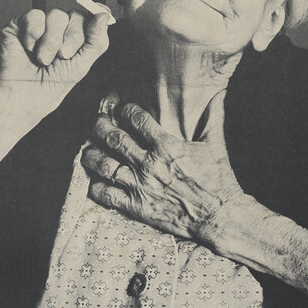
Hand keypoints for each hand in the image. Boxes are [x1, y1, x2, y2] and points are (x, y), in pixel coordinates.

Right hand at [0, 6, 110, 130]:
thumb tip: (104, 16)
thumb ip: (96, 42)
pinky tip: (29, 50)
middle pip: (77, 15)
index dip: (95, 19)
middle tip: (63, 57)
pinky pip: (35, 16)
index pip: (92, 17)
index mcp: (77, 38)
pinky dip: (33, 36)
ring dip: (51, 42)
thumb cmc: (50, 85)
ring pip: (56, 15)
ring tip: (43, 60)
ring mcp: (42, 24)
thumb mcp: (81, 65)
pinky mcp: (22, 23)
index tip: (97, 25)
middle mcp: (61, 29)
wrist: (24, 96)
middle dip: (73, 39)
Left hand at [82, 93, 244, 244]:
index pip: (135, 118)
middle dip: (100, 127)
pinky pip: (107, 194)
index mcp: (166, 145)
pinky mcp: (136, 207)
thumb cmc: (219, 179)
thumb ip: (213, 115)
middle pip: (113, 138)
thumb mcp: (216, 143)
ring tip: (88, 151)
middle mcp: (149, 163)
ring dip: (91, 155)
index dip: (124, 110)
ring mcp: (140, 186)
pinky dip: (96, 186)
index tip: (121, 108)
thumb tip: (218, 91)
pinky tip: (94, 181)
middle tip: (97, 124)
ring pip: (104, 165)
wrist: (218, 216)